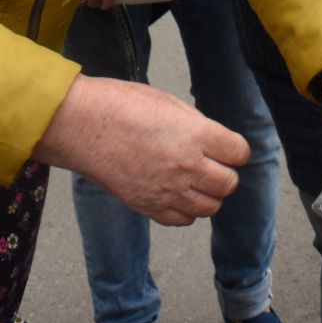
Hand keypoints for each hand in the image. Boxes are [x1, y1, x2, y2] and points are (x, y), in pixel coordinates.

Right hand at [33, 75, 247, 225]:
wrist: (82, 125)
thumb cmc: (120, 105)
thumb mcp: (168, 103)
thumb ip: (196, 125)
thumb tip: (211, 140)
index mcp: (196, 134)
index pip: (239, 153)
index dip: (235, 150)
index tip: (228, 148)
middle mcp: (187, 165)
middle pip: (229, 184)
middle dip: (225, 173)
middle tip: (212, 164)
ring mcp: (168, 190)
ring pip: (210, 207)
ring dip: (208, 195)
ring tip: (195, 181)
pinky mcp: (148, 206)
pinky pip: (182, 220)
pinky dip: (185, 211)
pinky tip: (177, 194)